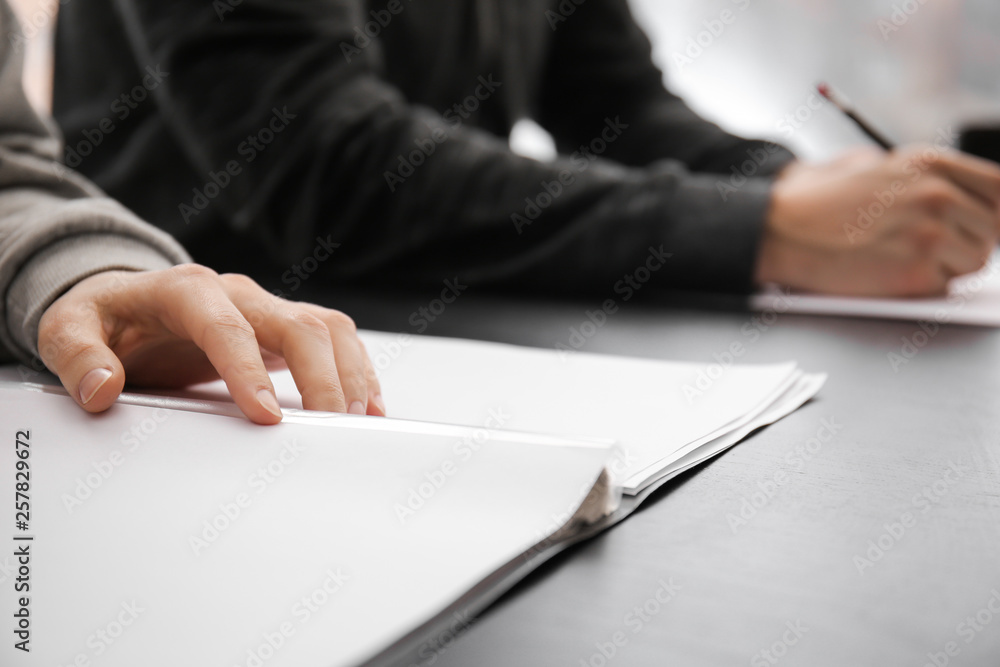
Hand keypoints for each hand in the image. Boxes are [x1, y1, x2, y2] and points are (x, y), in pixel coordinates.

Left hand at [36, 264, 384, 423]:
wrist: (129, 305)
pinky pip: (333, 340)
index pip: (226, 326)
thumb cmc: (106, 320)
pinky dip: (355, 371)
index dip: (249, 370)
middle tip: (331, 426)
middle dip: (322, 377)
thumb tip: (103, 389)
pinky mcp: (283, 328)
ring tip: (359, 420)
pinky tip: (366, 405)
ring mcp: (266, 308)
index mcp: (186, 289)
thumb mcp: (68, 330)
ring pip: (326, 328)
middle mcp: (237, 293)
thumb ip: (77, 356)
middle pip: (297, 324)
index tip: (266, 418)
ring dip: (349, 373)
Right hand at [757, 146, 999, 295]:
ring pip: (973, 262)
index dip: (992, 214)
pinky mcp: (914, 271)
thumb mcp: (867, 164)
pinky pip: (944, 288)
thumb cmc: (811, 202)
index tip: (981, 226)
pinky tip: (885, 274)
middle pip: (992, 230)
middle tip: (927, 251)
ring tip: (900, 260)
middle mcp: (936, 193)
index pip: (999, 189)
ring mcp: (929, 233)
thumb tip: (951, 194)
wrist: (776, 229)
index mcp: (929, 163)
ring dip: (945, 268)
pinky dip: (920, 289)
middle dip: (965, 244)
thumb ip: (915, 175)